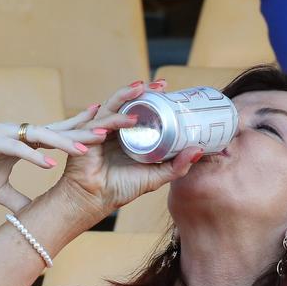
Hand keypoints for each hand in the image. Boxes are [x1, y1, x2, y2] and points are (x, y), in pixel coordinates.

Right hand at [0, 106, 108, 212]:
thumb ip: (18, 199)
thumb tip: (32, 215)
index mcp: (24, 142)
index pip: (62, 135)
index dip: (87, 133)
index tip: (114, 133)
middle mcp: (19, 133)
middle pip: (62, 128)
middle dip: (90, 127)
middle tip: (120, 125)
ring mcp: (6, 135)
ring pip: (44, 134)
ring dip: (69, 140)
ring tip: (94, 144)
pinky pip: (17, 149)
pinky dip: (35, 156)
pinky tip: (53, 163)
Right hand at [52, 79, 204, 221]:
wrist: (94, 200)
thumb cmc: (120, 189)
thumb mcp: (155, 176)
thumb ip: (177, 166)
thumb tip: (200, 150)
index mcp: (128, 134)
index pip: (140, 109)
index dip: (153, 97)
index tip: (168, 89)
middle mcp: (114, 129)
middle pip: (127, 102)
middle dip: (143, 90)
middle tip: (161, 85)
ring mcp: (99, 129)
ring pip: (113, 105)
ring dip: (127, 94)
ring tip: (142, 88)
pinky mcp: (86, 135)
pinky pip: (102, 122)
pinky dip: (115, 120)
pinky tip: (129, 119)